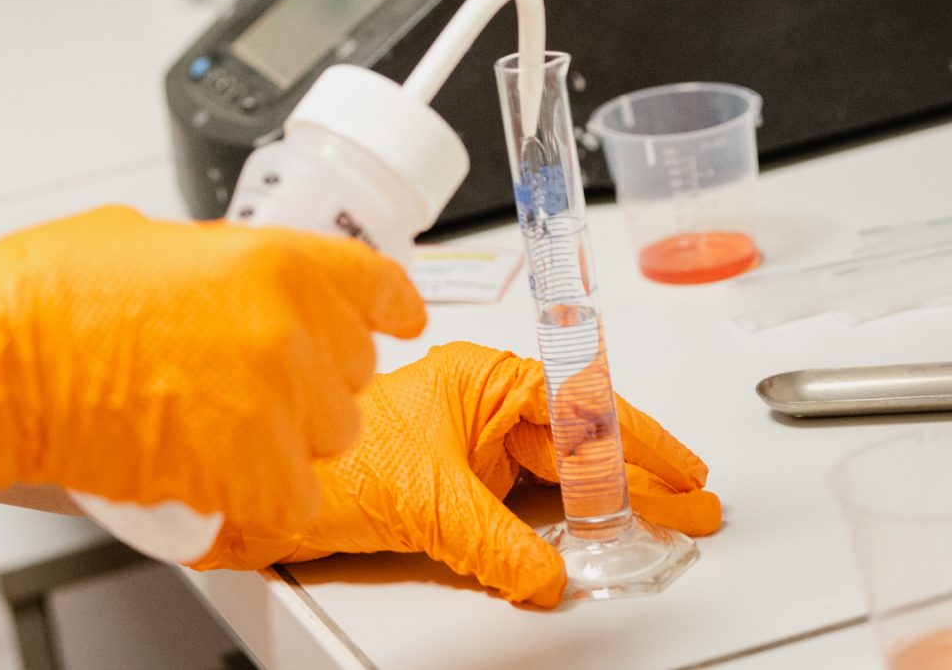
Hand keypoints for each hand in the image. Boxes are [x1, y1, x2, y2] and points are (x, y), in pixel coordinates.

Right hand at [0, 208, 423, 537]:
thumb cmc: (38, 299)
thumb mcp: (144, 242)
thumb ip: (216, 265)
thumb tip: (232, 285)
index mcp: (269, 260)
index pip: (374, 287)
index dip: (387, 306)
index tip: (391, 316)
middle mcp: (283, 331)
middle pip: (351, 372)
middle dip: (308, 375)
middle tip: (247, 377)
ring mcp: (268, 408)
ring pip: (328, 439)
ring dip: (287, 437)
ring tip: (221, 429)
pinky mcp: (240, 476)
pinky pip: (290, 500)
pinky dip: (259, 496)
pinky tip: (217, 476)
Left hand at [195, 341, 721, 606]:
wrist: (260, 491)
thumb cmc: (325, 458)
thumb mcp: (431, 501)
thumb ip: (503, 544)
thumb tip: (552, 575)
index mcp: (478, 376)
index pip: (581, 403)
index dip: (640, 439)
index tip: (684, 469)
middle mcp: (477, 404)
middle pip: (579, 442)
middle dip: (639, 477)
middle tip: (691, 508)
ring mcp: (470, 446)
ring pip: (557, 475)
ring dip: (610, 503)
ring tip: (663, 525)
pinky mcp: (458, 485)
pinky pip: (527, 505)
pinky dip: (565, 526)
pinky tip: (597, 543)